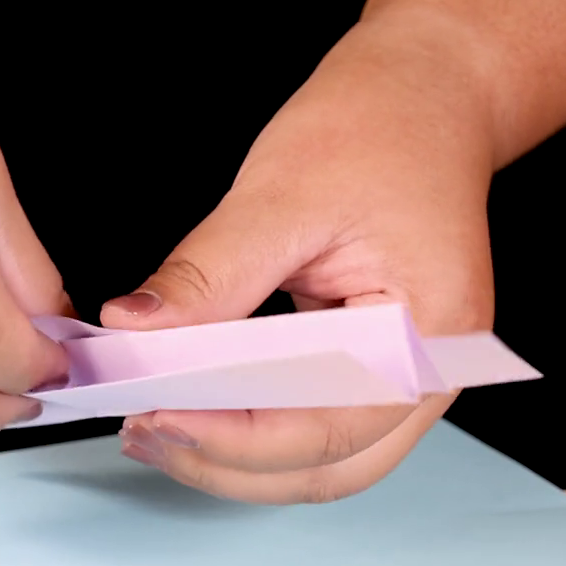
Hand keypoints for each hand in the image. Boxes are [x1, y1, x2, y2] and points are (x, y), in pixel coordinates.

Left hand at [104, 14, 498, 501]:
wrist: (427, 94)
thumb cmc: (381, 127)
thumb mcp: (281, 195)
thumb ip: (208, 275)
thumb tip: (134, 328)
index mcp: (431, 335)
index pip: (323, 429)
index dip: (230, 438)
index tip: (153, 414)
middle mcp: (429, 375)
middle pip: (323, 471)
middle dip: (225, 465)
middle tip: (139, 430)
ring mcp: (404, 379)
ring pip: (316, 465)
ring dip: (232, 460)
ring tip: (151, 428)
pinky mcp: (370, 371)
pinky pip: (309, 428)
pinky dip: (248, 430)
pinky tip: (189, 408)